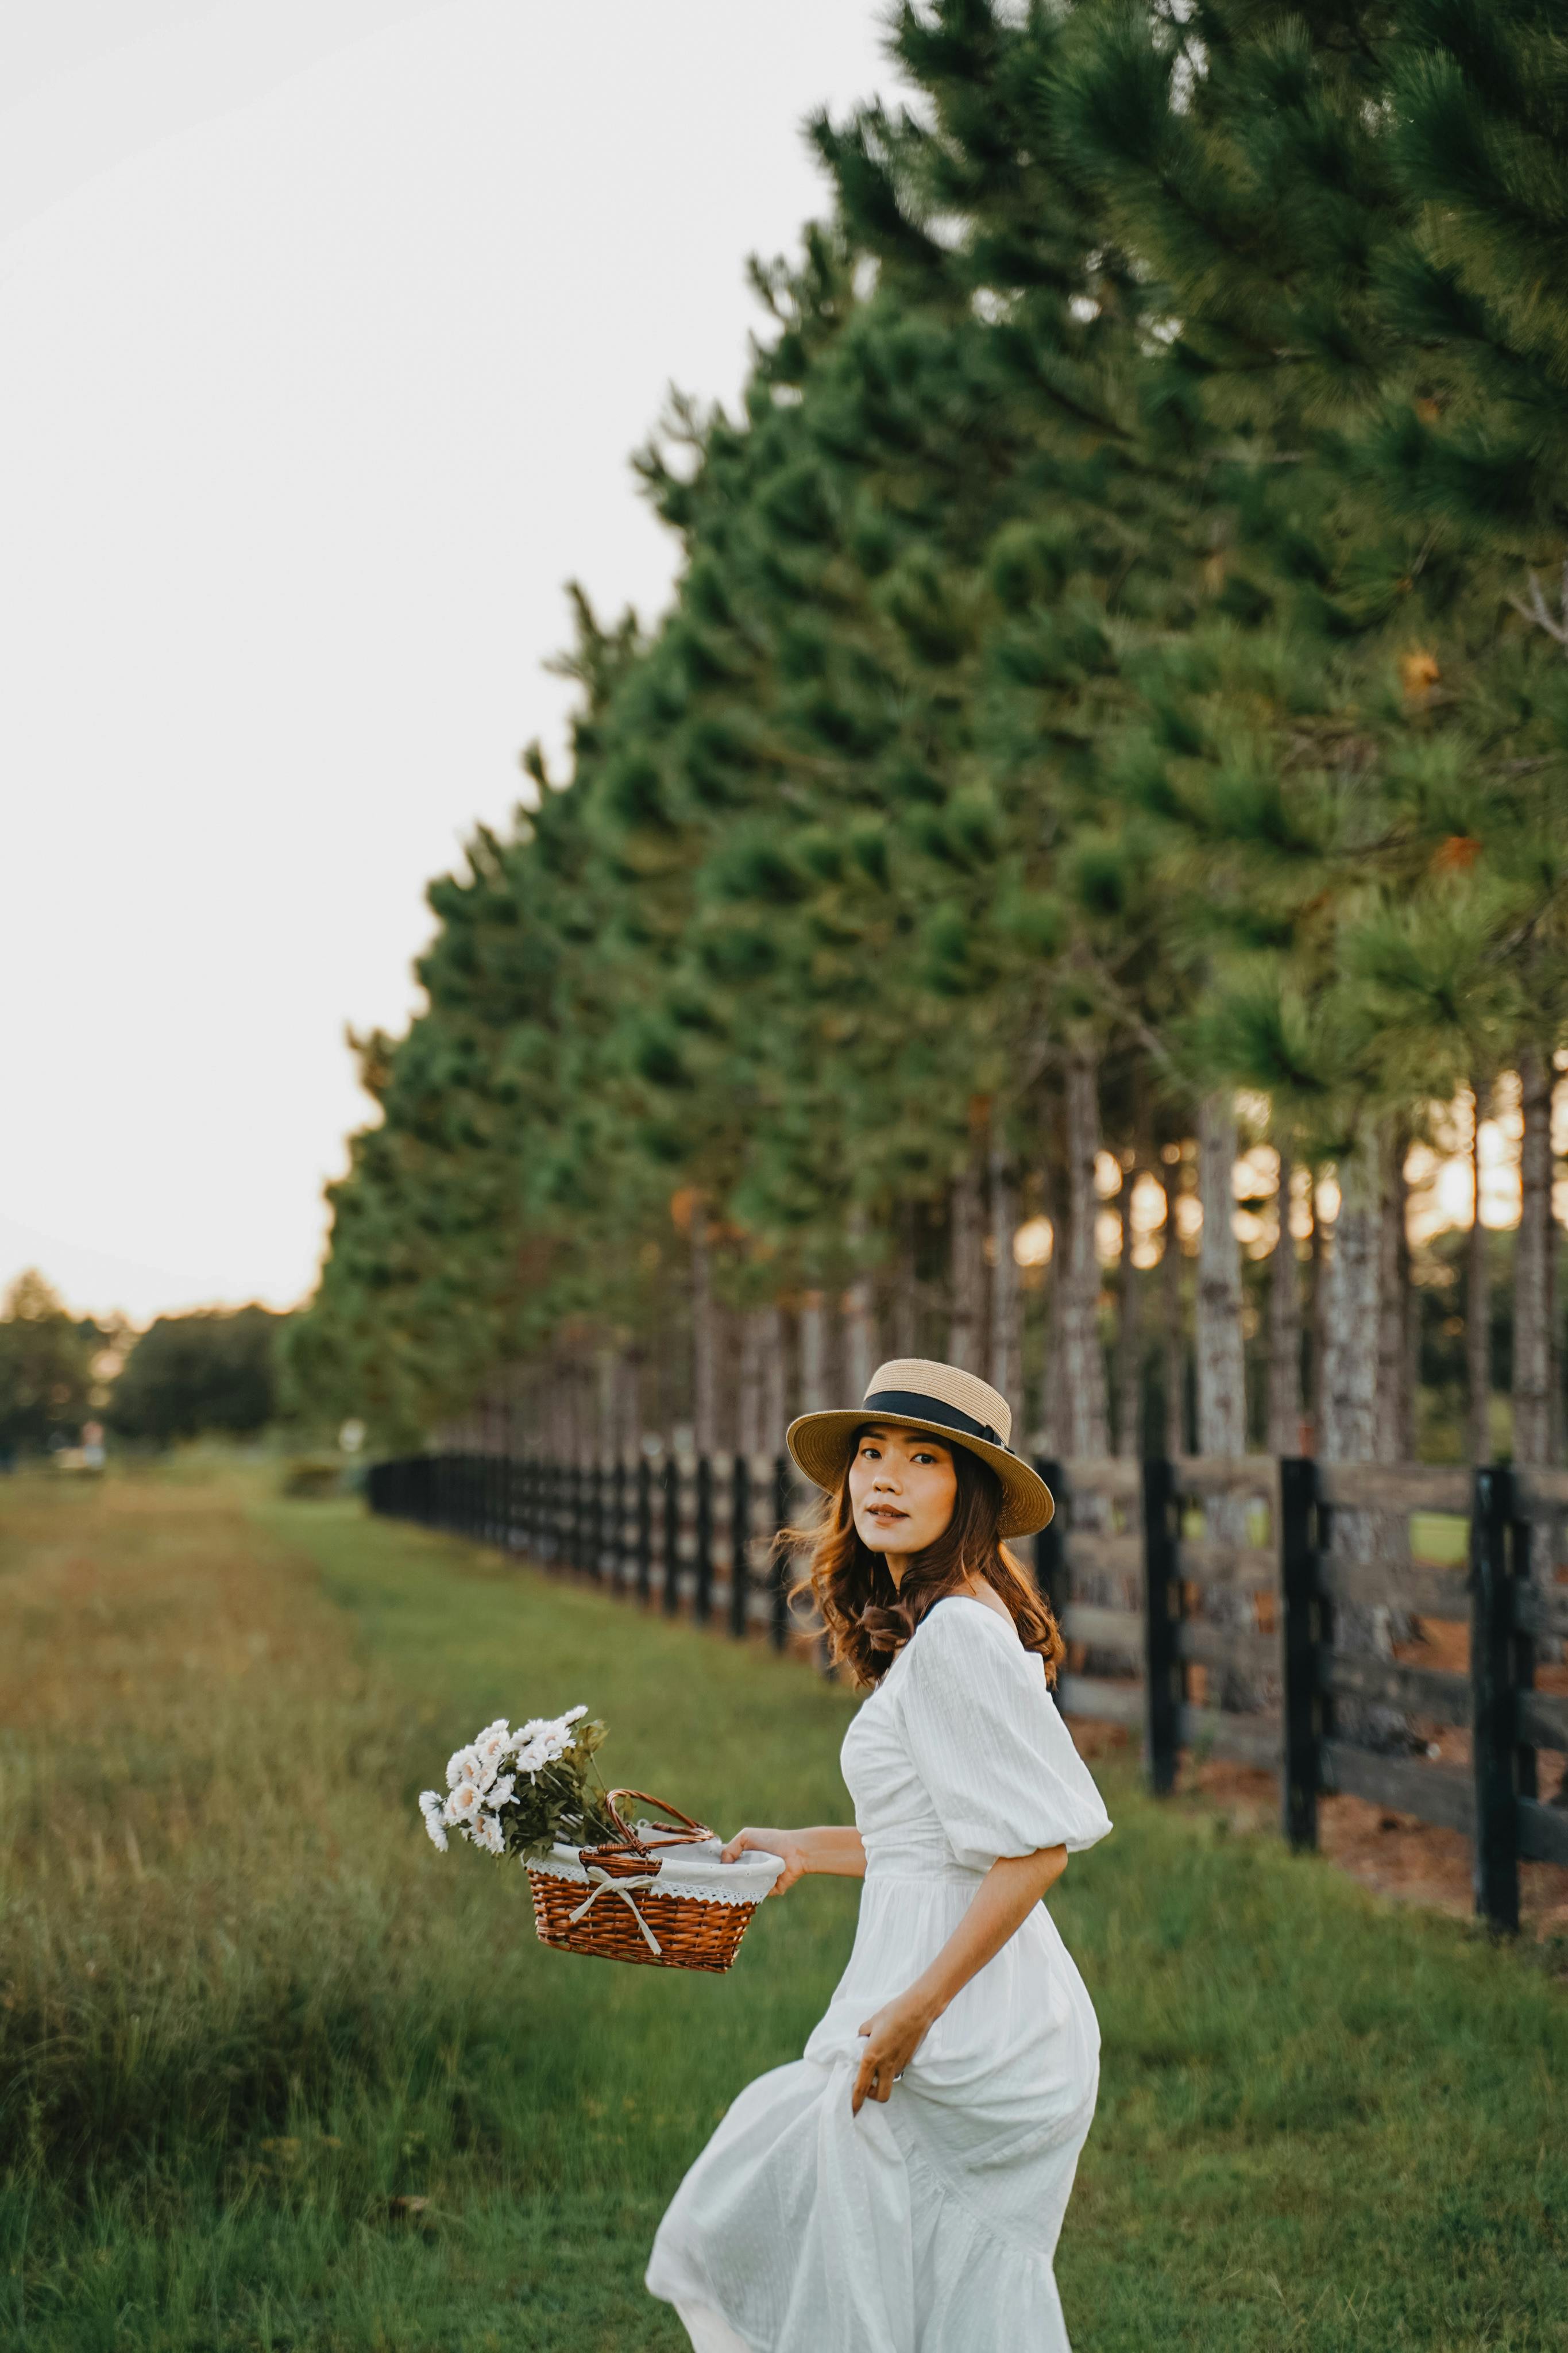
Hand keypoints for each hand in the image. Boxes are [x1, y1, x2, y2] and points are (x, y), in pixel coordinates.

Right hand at [720, 1826, 808, 1892]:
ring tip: (729, 1887)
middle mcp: (749, 1871)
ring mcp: (758, 1882)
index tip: (710, 1873)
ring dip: (736, 1888)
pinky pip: (755, 1895)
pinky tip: (744, 1891)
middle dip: (725, 1881)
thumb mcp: (746, 1836)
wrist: (795, 1851)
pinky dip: (750, 1893)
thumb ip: (730, 1848)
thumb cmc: (771, 1840)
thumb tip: (723, 1865)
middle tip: (717, 1883)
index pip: (726, 1867)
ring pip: (741, 1889)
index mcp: (744, 1858)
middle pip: (732, 1880)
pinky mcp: (767, 1891)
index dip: (719, 1870)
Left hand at [852, 1988, 937, 2114]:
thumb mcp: (871, 2022)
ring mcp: (899, 2065)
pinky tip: (891, 2053)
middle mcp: (886, 2065)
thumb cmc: (893, 2013)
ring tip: (879, 2064)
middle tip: (867, 2085)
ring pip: (890, 2083)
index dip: (855, 2102)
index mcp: (871, 2057)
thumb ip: (863, 2034)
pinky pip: (898, 2071)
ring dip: (882, 2080)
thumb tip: (861, 2039)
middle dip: (872, 2096)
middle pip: (880, 2096)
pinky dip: (892, 2068)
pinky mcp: (909, 2061)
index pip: (861, 2087)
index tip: (852, 2111)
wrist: (919, 2010)